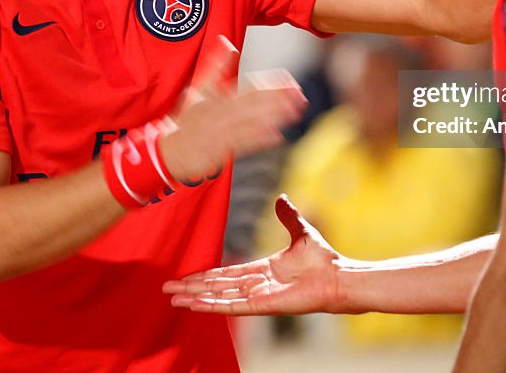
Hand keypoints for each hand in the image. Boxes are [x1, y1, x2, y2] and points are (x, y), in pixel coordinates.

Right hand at [158, 37, 306, 182]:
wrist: (169, 149)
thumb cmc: (187, 119)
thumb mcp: (198, 88)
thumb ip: (215, 66)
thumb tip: (227, 42)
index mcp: (218, 97)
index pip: (248, 87)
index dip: (268, 82)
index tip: (286, 77)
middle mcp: (221, 113)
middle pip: (253, 103)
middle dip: (277, 97)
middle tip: (298, 92)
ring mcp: (221, 132)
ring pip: (252, 122)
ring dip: (275, 116)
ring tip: (295, 110)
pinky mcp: (221, 151)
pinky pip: (243, 144)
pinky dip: (260, 140)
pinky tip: (277, 136)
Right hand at [163, 194, 341, 314]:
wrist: (337, 275)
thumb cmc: (323, 259)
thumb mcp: (301, 231)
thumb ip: (287, 216)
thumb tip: (281, 197)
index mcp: (262, 270)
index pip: (226, 273)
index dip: (205, 275)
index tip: (186, 276)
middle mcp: (256, 286)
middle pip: (216, 286)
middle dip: (192, 287)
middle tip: (167, 289)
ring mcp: (258, 297)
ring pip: (219, 297)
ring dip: (196, 297)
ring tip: (173, 298)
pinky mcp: (263, 306)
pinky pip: (232, 307)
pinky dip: (212, 306)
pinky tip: (195, 305)